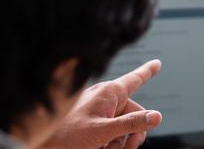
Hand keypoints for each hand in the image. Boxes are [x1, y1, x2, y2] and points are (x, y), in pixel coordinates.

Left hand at [42, 60, 164, 148]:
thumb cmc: (67, 136)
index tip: (157, 63)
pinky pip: (112, 132)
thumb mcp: (103, 131)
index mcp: (109, 93)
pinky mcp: (93, 122)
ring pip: (125, 127)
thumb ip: (131, 124)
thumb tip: (157, 116)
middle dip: (133, 135)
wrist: (45, 145)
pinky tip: (100, 148)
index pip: (135, 80)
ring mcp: (99, 111)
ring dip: (120, 142)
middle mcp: (105, 99)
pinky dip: (111, 143)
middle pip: (135, 115)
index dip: (148, 71)